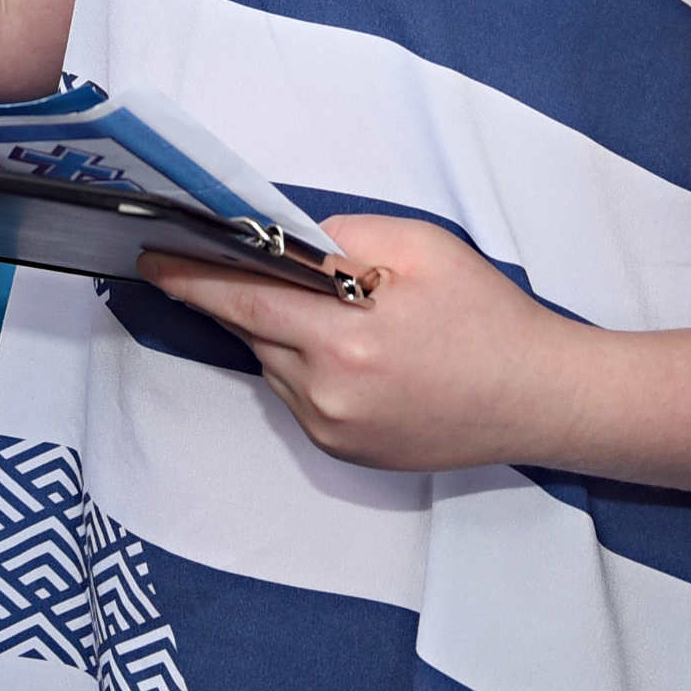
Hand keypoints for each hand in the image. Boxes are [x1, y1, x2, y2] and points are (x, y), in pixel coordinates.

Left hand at [136, 214, 576, 475]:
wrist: (539, 397)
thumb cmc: (486, 315)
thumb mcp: (421, 247)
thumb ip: (342, 237)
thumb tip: (287, 244)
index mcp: (345, 338)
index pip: (243, 302)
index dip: (192, 278)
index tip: (151, 258)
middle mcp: (328, 395)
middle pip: (255, 334)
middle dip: (245, 297)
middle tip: (243, 265)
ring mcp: (335, 432)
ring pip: (276, 366)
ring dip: (284, 334)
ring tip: (339, 312)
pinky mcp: (346, 454)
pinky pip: (300, 398)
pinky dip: (308, 367)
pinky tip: (354, 350)